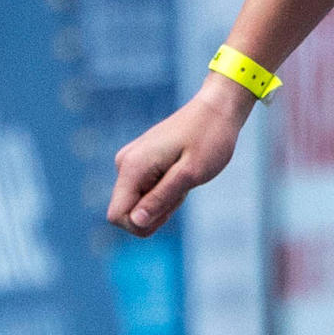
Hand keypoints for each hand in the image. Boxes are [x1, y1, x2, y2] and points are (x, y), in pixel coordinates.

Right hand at [108, 80, 249, 237]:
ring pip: (140, 202)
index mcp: (132, 167)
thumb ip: (162, 198)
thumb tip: (136, 221)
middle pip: (129, 212)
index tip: (172, 206)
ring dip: (164, 201)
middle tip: (184, 189)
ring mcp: (131, 162)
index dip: (143, 223)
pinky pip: (147, 190)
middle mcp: (124, 164)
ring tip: (185, 179)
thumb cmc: (209, 139)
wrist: (216, 110)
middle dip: (157, 212)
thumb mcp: (190, 174)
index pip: (118, 216)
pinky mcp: (140, 162)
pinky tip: (182, 175)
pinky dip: (166, 191)